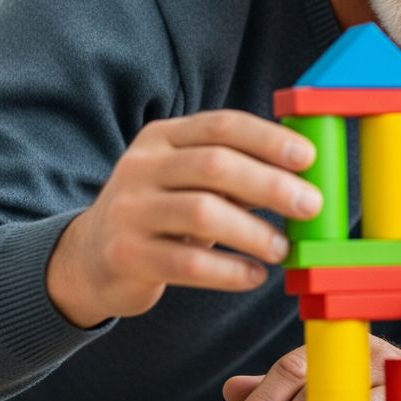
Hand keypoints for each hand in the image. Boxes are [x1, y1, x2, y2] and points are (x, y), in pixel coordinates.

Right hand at [46, 111, 321, 327]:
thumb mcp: (187, 178)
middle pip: (215, 165)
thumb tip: (303, 176)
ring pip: (203, 213)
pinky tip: (254, 275)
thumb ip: (234, 171)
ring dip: (253, 232)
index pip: (222, 125)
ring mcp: (129, 210)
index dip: (268, 139)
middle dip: (270, 184)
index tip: (308, 158)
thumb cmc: (161, 212)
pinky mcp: (126, 256)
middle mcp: (142, 166)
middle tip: (310, 205)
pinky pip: (188, 264)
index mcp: (163, 137)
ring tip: (282, 247)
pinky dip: (229, 271)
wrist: (90, 258)